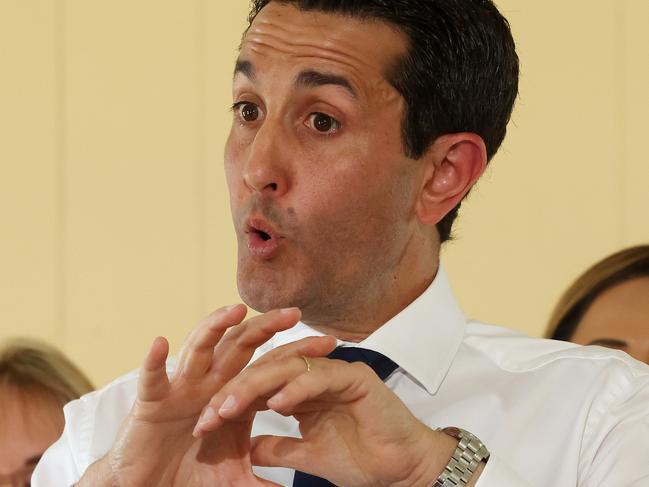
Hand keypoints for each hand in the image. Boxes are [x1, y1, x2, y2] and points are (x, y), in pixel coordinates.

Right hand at [81, 305, 308, 486]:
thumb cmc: (189, 475)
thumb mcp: (235, 478)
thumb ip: (265, 478)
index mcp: (232, 394)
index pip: (268, 366)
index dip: (296, 355)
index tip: (328, 344)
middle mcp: (209, 383)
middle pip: (239, 347)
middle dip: (265, 328)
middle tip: (294, 313)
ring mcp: (181, 389)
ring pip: (199, 350)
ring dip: (215, 328)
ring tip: (236, 311)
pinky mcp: (152, 403)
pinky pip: (152, 380)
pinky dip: (154, 363)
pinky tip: (161, 344)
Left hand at [194, 341, 460, 486]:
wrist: (403, 472)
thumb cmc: (362, 462)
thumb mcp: (307, 457)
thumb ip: (277, 449)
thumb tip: (245, 447)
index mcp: (303, 392)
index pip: (260, 388)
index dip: (231, 402)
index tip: (205, 425)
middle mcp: (316, 376)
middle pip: (267, 372)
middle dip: (235, 391)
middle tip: (210, 412)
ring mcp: (336, 372)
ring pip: (288, 367)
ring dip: (256, 386)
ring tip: (229, 406)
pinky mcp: (355, 377)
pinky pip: (319, 376)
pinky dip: (296, 388)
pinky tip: (275, 405)